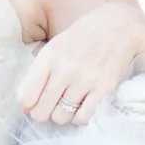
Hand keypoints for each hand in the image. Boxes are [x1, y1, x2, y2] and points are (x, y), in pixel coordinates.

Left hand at [16, 0, 144, 126]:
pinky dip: (79, 117)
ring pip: (61, 117)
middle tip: (51, 107)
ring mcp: (85, 80)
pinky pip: (83, 118)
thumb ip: (41, 70)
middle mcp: (64, 70)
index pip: (25, 96)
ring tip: (67, 105)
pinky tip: (81, 106)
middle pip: (41, 112)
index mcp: (49, 57)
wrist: (119, 26)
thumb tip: (26, 103)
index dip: (27, 105)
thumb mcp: (56, 45)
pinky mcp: (103, 88)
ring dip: (62, 116)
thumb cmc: (84, 36)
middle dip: (43, 114)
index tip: (33, 104)